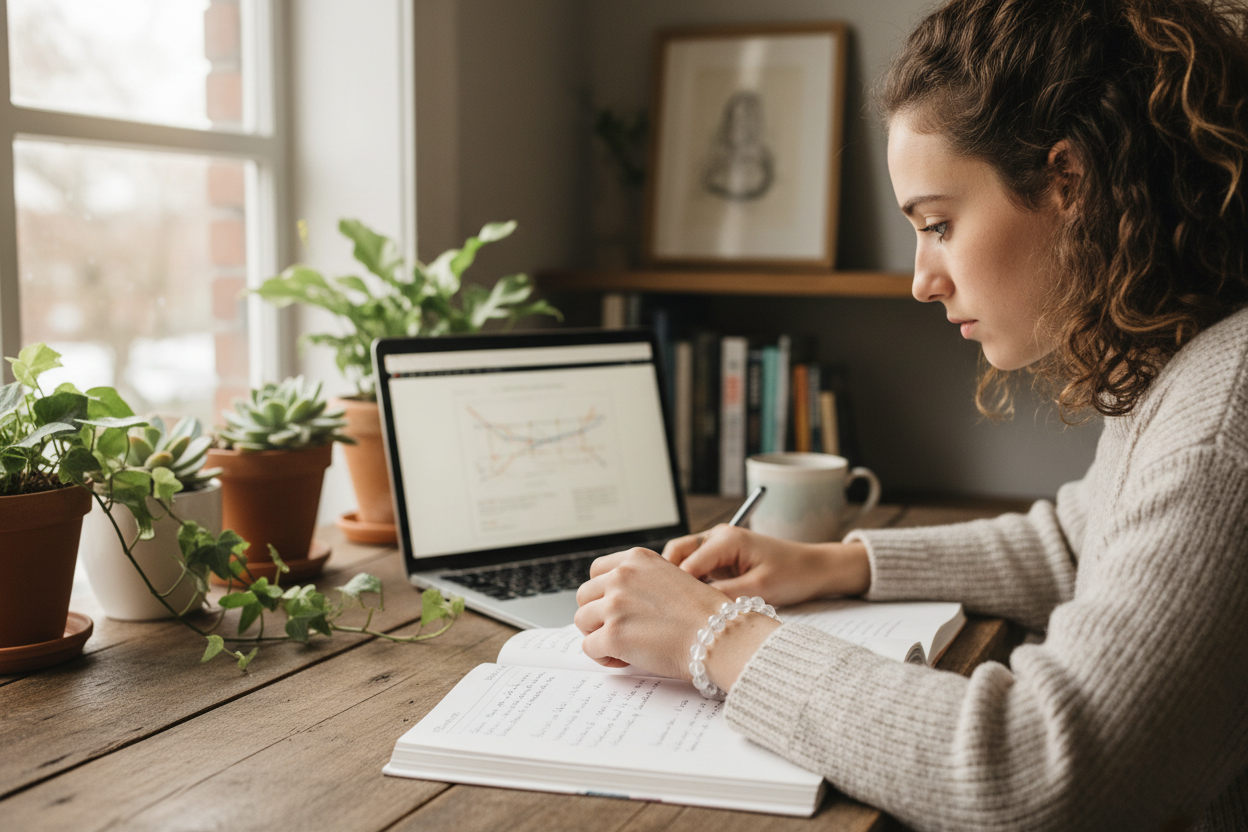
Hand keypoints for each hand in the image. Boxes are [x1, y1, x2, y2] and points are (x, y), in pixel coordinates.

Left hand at [575, 547, 729, 678]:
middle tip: (618, 630)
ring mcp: (615, 605)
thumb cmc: (705, 614)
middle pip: (585, 596)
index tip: (613, 607)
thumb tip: (619, 599)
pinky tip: (623, 659)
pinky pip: (589, 647)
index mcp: (637, 559)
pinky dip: (602, 657)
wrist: (718, 635)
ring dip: (597, 635)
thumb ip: (642, 581)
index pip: (597, 570)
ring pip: (582, 620)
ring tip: (621, 647)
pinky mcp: (613, 634)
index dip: (602, 592)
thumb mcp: (672, 577)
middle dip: (597, 615)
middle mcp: (623, 576)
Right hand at [662, 525, 870, 606]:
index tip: (667, 611)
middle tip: (666, 609)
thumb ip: (723, 597)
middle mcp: (717, 537)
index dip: (673, 587)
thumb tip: (693, 610)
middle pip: (676, 554)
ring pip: (683, 561)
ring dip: (679, 583)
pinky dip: (691, 585)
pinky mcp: (722, 558)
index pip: (685, 563)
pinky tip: (693, 605)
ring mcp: (718, 546)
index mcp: (725, 539)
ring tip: (678, 608)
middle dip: (668, 580)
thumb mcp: (758, 590)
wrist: (815, 569)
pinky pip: (697, 569)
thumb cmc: (793, 574)